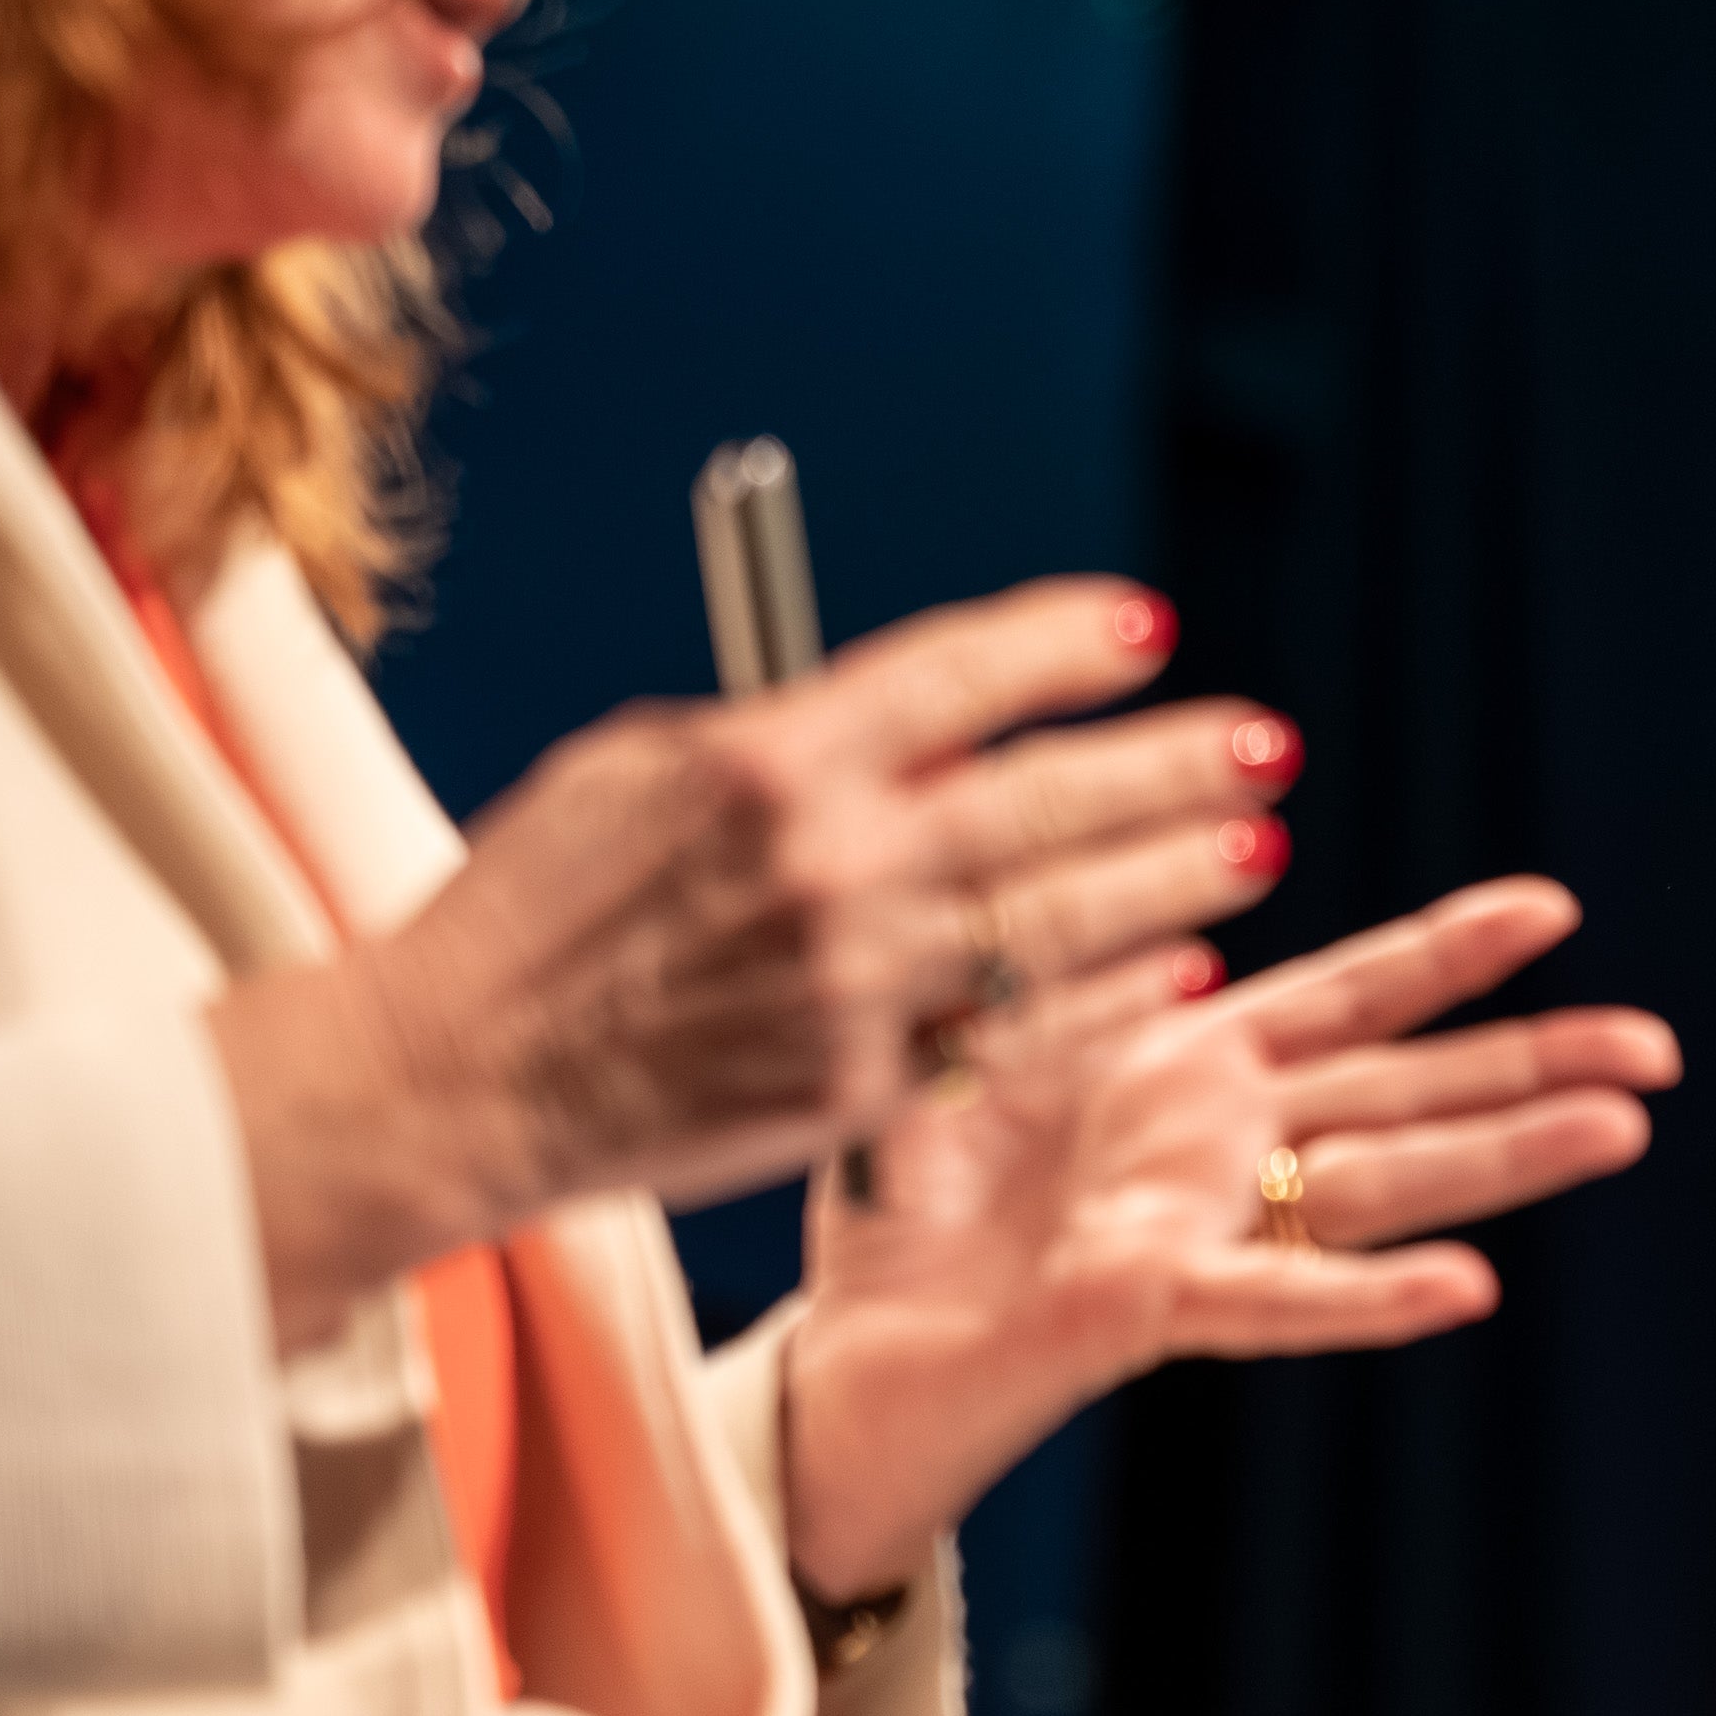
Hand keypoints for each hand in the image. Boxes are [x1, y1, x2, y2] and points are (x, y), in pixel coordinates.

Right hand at [210, 580, 1285, 1342]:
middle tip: (1264, 748)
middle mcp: (824, 865)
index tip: (1147, 629)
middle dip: (1173, 766)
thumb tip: (917, 719)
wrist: (452, 1080)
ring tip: (1252, 852)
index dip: (1066, 642)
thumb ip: (784, 744)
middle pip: (1046, 797)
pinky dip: (1105, 996)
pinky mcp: (858, 1087)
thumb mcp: (634, 775)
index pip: (957, 675)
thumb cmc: (533, 912)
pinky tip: (1174, 969)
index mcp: (761, 760)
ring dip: (1173, 880)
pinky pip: (1018, 1031)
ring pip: (1060, 919)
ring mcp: (850, 983)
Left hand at [774, 875, 1674, 1597]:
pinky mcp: (1140, 1305)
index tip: (1550, 910)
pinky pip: (1271, 1300)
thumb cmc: (899, 1223)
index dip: (1446, 954)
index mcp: (1179, 1073)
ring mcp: (1192, 1227)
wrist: (830, 1369)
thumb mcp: (977, 1054)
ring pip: (1379, 1184)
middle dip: (1534, 1061)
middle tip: (1658, 1048)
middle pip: (1405, 1092)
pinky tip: (1468, 1288)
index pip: (1343, 1000)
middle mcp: (1212, 1149)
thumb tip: (1176, 932)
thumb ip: (1072, 986)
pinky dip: (1367, 1298)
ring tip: (1621, 1128)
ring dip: (1503, 1156)